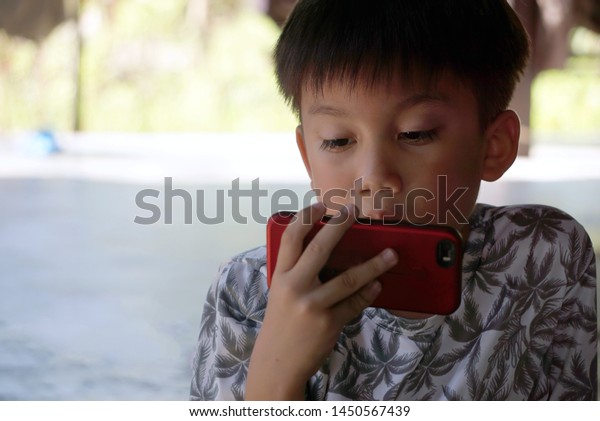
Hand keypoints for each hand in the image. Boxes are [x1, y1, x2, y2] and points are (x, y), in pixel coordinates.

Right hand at [246, 202, 398, 399]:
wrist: (278, 363)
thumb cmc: (282, 324)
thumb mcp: (280, 293)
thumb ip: (296, 272)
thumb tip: (326, 251)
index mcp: (280, 276)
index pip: (291, 238)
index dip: (306, 217)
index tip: (321, 204)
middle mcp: (295, 287)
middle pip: (320, 248)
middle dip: (340, 225)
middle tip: (356, 211)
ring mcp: (313, 305)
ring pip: (349, 278)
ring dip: (374, 265)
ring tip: (391, 255)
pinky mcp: (329, 322)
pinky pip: (355, 303)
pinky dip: (369, 293)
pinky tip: (378, 286)